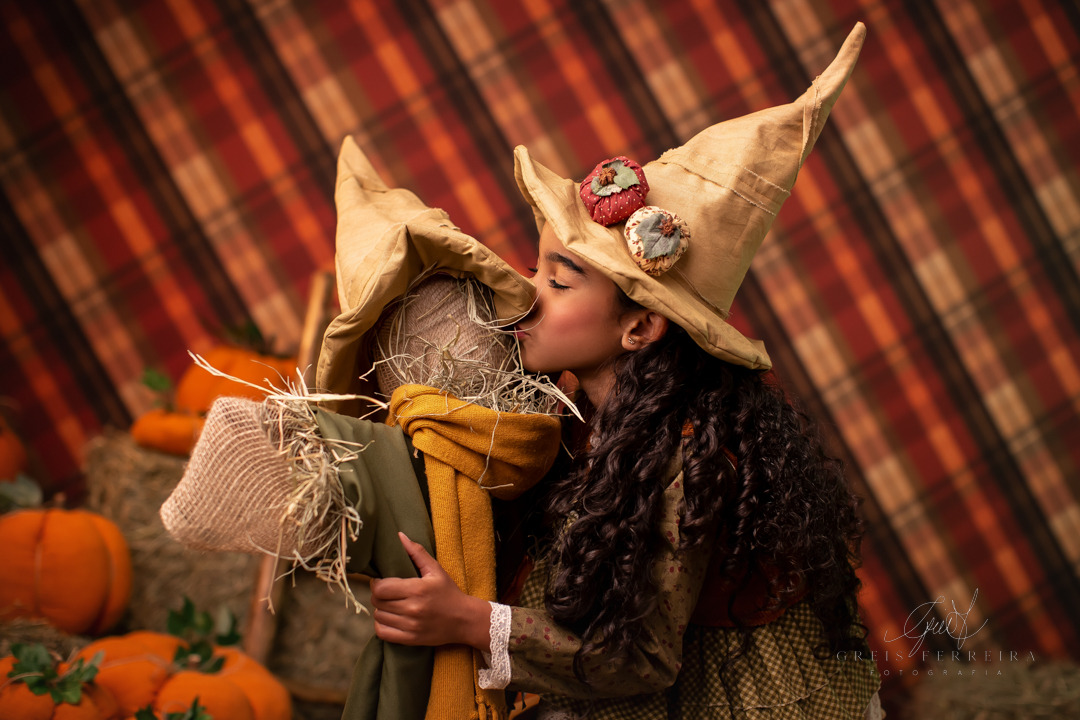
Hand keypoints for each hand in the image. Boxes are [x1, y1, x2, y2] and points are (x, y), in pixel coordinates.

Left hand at [369, 532, 491, 649]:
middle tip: (387, 592)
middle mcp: (413, 609)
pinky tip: (390, 618)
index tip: (382, 581)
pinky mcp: (410, 639)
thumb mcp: (436, 570)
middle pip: (377, 602)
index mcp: (418, 589)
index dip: (376, 584)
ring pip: (379, 616)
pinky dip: (381, 625)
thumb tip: (400, 536)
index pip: (381, 588)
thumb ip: (417, 552)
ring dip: (381, 609)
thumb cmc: (449, 592)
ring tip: (390, 604)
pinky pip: (383, 633)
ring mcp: (411, 626)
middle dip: (378, 595)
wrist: (464, 619)